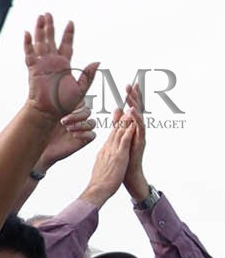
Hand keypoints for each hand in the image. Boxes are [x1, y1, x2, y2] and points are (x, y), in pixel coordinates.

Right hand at [24, 13, 97, 121]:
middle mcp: (52, 62)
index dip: (68, 34)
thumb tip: (97, 61)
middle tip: (48, 13)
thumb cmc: (65, 104)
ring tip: (40, 16)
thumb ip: (88, 74)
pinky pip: (29, 54)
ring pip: (40, 43)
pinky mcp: (33, 70)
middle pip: (50, 39)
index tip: (71, 22)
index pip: (67, 45)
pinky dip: (28, 44)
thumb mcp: (81, 88)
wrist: (49, 113)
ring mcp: (42, 64)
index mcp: (64, 64)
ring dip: (39, 29)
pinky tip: (27, 33)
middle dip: (50, 26)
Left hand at [36, 105, 96, 172]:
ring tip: (68, 129)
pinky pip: (92, 135)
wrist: (38, 147)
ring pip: (91, 122)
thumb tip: (43, 91)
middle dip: (77, 115)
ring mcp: (80, 129)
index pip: (80, 101)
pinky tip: (74, 135)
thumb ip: (47, 104)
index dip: (76, 102)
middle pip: (87, 111)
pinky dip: (85, 134)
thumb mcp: (41, 115)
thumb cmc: (38, 130)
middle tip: (63, 121)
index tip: (63, 106)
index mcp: (68, 109)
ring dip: (81, 125)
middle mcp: (76, 118)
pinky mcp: (82, 140)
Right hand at [84, 114, 134, 205]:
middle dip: (121, 118)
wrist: (97, 190)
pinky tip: (133, 124)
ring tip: (131, 110)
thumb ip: (104, 160)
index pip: (112, 135)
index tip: (120, 116)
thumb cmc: (99, 182)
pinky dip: (129, 131)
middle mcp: (108, 148)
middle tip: (125, 107)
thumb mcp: (101, 167)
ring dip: (126, 120)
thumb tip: (104, 158)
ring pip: (120, 132)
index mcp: (104, 151)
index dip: (116, 125)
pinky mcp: (118, 156)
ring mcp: (113, 151)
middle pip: (115, 130)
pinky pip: (125, 141)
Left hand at [122, 83, 148, 201]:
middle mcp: (138, 129)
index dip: (132, 97)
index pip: (132, 108)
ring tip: (131, 93)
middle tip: (132, 83)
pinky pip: (139, 128)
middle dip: (135, 96)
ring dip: (135, 104)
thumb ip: (119, 122)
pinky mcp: (140, 141)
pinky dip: (136, 118)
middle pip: (138, 109)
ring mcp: (140, 135)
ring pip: (139, 116)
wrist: (127, 174)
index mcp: (132, 127)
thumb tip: (117, 109)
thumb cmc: (124, 156)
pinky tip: (132, 110)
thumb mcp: (119, 135)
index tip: (131, 84)